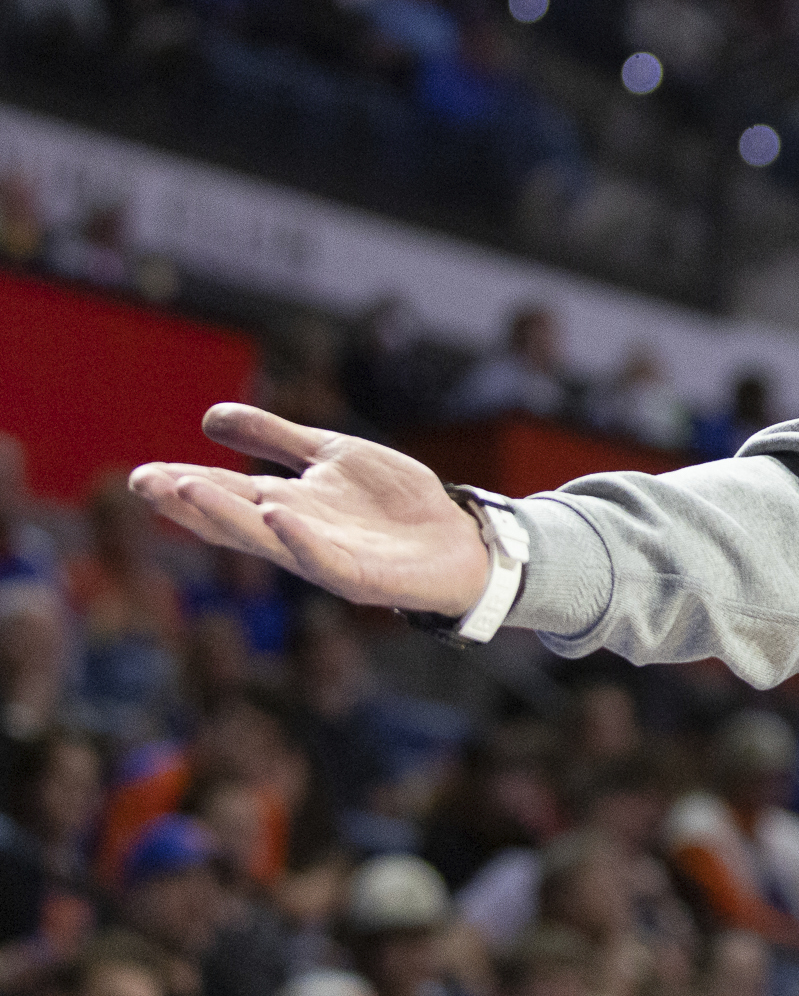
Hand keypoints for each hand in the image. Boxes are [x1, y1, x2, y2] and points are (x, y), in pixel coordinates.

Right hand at [129, 404, 490, 616]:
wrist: (458, 538)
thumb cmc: (393, 504)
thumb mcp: (333, 456)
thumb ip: (277, 438)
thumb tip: (210, 418)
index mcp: (285, 505)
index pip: (226, 494)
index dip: (184, 486)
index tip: (142, 475)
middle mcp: (297, 534)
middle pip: (234, 520)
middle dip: (190, 503)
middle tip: (147, 484)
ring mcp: (327, 557)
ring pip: (267, 541)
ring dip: (229, 518)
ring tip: (191, 490)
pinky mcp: (363, 577)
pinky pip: (324, 560)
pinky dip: (299, 539)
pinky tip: (277, 513)